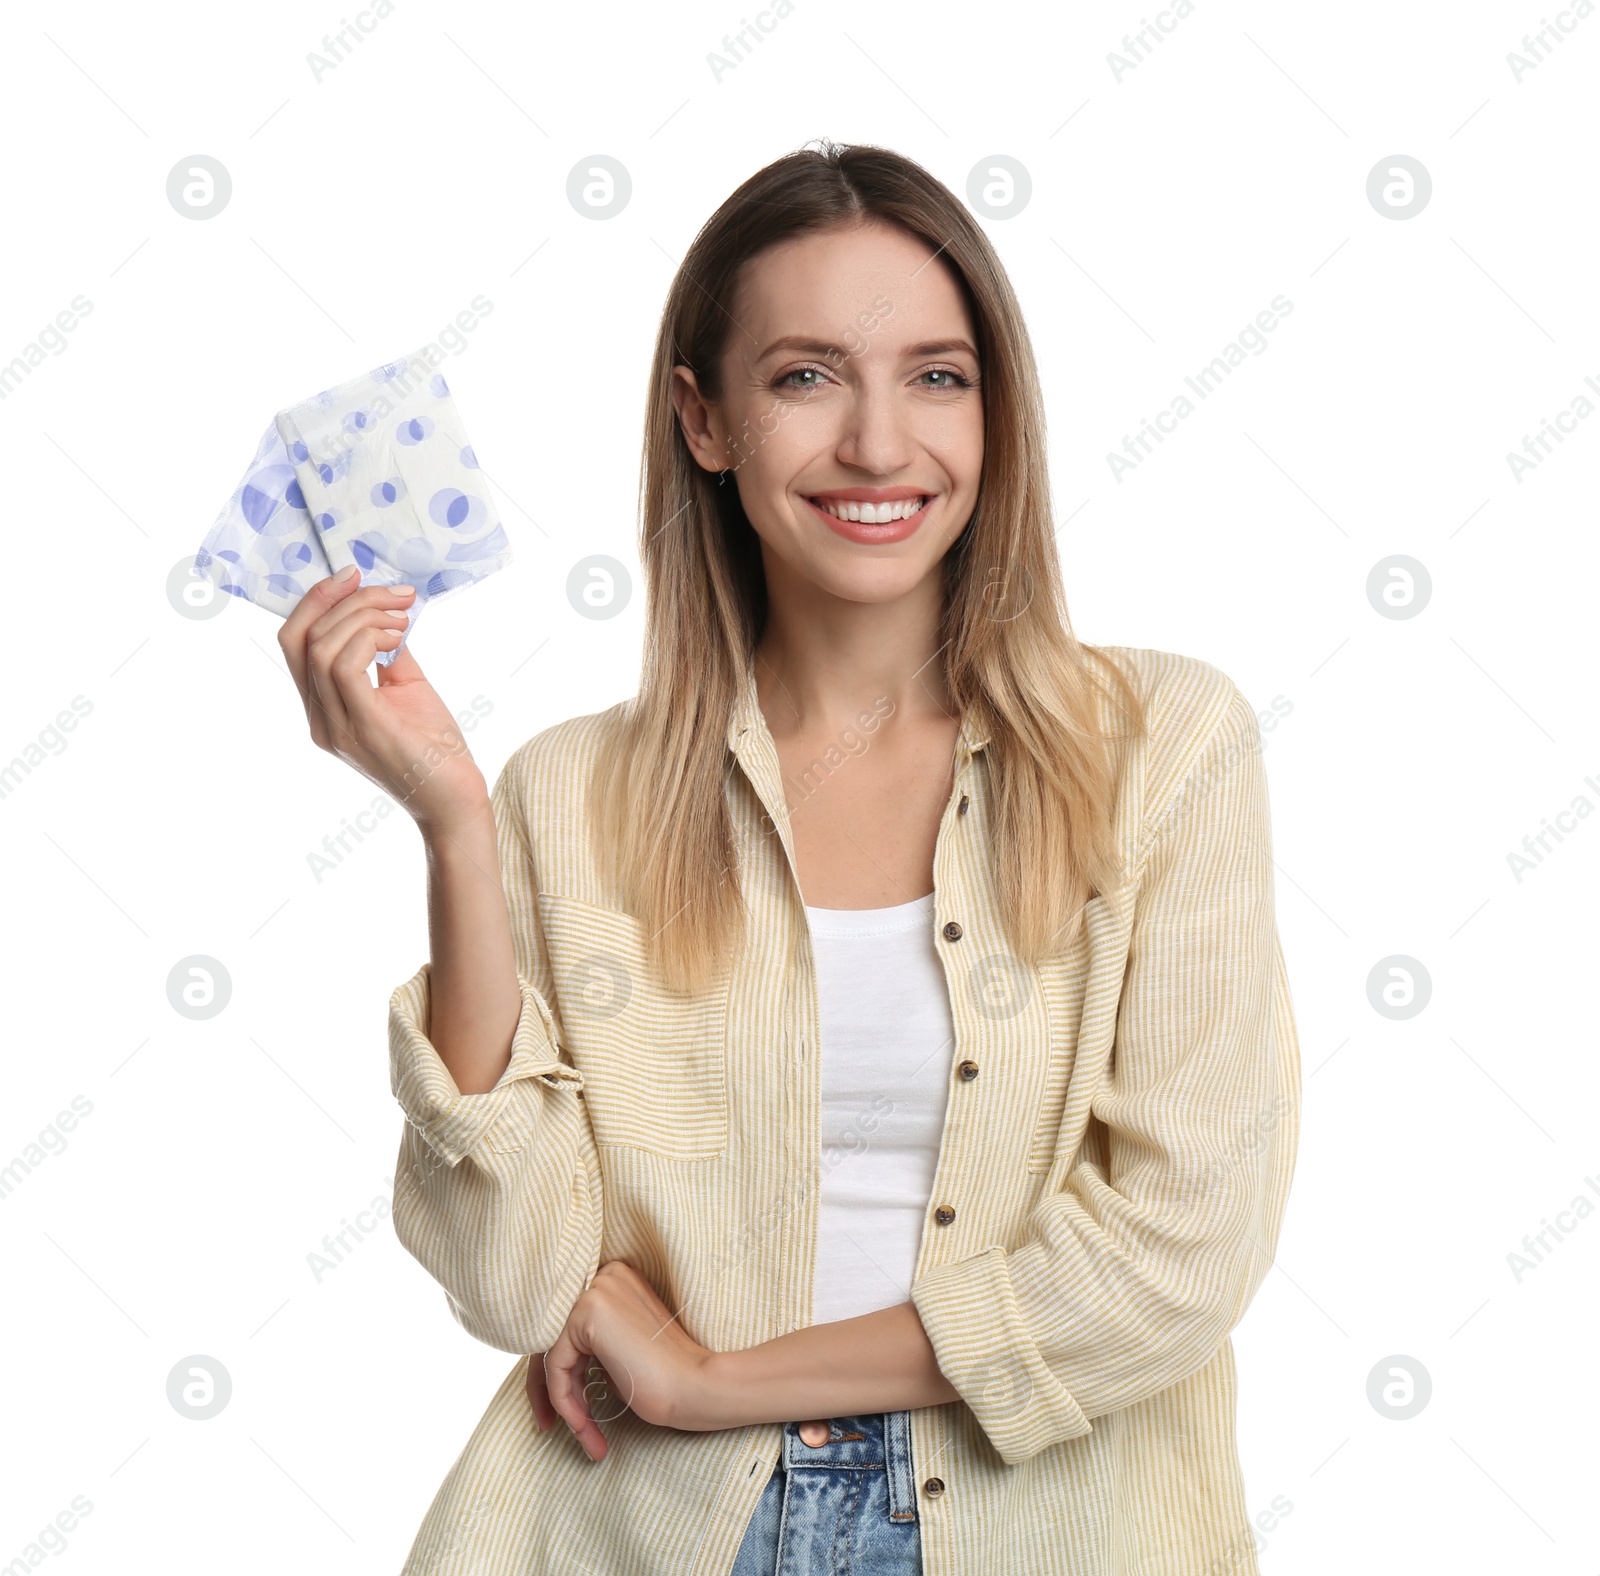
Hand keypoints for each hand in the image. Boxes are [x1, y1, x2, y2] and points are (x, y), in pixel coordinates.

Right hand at [278, 567, 488, 833]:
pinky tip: (397, 636)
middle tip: (389, 592)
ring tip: (402, 618)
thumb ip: (388, 652)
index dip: (317, 600)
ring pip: (321, 647)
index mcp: (323, 709)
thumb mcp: (407, 688)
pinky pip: (345, 667)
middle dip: (339, 599)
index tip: (353, 576)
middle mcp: (320, 719)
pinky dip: (369, 638)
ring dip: (364, 616)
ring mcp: (337, 727)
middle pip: (299, 638)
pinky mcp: (363, 728)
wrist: (456, 800)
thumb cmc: (435, 748)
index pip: (295, 643)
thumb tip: (386, 610)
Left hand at [528, 1261, 714, 1461]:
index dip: (558, 1372)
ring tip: (584, 1436)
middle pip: (551, 1337)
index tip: (559, 1411)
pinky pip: (555, 1365)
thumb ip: (587, 1346)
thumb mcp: (618, 1352)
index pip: (566, 1327)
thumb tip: (543, 1363)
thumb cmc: (666, 1377)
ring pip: (550, 1353)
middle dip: (549, 1388)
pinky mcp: (587, 1313)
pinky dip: (564, 1400)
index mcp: (614, 1279)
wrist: (695, 1386)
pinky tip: (584, 1426)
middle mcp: (603, 1275)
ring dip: (561, 1402)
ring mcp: (594, 1290)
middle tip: (549, 1425)